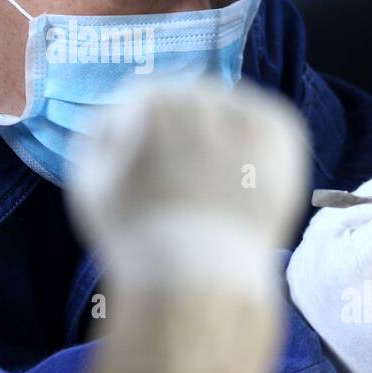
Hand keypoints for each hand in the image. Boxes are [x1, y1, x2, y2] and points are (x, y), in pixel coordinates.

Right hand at [66, 77, 308, 293]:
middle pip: (189, 103)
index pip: (145, 100)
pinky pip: (264, 128)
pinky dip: (255, 151)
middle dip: (184, 140)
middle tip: (185, 187)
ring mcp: (245, 113)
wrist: (198, 279)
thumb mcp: (90, 178)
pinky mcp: (281, 133)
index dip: (143, 143)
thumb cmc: (136, 235)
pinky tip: (242, 185)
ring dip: (220, 141)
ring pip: (227, 114)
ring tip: (213, 190)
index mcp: (150, 98)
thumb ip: (101, 132)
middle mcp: (201, 93)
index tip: (150, 179)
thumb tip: (119, 113)